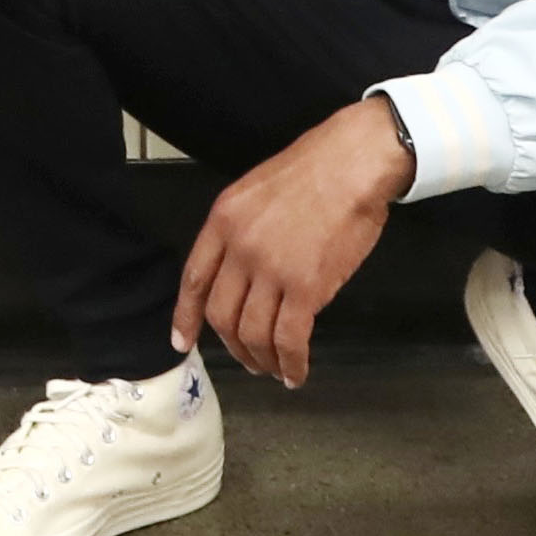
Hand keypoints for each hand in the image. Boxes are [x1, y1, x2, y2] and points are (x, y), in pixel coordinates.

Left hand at [168, 98, 409, 388]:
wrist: (353, 162)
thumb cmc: (315, 169)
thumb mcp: (256, 189)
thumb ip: (241, 229)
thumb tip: (241, 270)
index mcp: (223, 220)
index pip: (195, 279)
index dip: (186, 316)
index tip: (182, 343)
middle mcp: (240, 248)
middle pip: (222, 314)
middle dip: (233, 346)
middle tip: (247, 359)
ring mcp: (271, 270)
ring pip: (253, 334)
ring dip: (261, 360)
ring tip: (273, 368)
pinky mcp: (307, 288)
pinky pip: (289, 340)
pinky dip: (291, 363)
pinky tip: (296, 373)